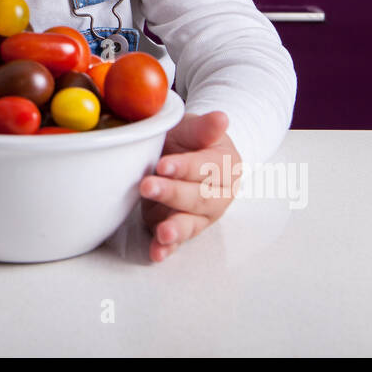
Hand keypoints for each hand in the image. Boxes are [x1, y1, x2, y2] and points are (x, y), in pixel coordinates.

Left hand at [138, 110, 239, 262]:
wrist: (181, 154)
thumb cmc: (188, 139)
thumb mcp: (193, 128)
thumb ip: (204, 128)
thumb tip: (222, 118)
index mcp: (225, 164)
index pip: (207, 167)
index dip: (186, 167)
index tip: (164, 165)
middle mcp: (218, 193)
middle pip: (198, 197)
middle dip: (172, 194)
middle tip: (146, 186)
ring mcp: (202, 214)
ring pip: (190, 222)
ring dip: (175, 228)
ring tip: (162, 232)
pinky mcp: (185, 227)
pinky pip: (177, 240)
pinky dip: (167, 248)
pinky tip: (157, 253)